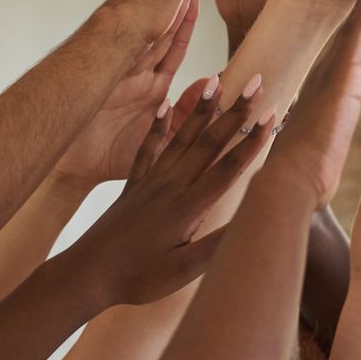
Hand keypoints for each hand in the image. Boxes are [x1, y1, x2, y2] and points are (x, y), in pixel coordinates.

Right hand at [56, 0, 200, 188]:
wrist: (71, 171)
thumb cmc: (111, 159)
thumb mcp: (160, 140)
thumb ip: (185, 115)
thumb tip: (210, 84)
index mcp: (151, 87)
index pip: (173, 46)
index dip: (183, 22)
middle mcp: (137, 74)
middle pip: (160, 29)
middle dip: (173, 1)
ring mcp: (122, 74)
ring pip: (148, 33)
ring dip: (165, 6)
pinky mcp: (111, 79)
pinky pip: (132, 47)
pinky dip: (146, 26)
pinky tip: (160, 4)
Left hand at [72, 79, 273, 306]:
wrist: (87, 274)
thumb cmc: (137, 279)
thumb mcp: (183, 271)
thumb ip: (217, 246)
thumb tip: (250, 222)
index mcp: (188, 207)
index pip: (228, 168)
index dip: (252, 141)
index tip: (273, 115)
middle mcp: (171, 186)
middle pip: (209, 143)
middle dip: (235, 112)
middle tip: (256, 83)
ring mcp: (150, 182)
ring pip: (181, 138)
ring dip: (201, 109)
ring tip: (216, 80)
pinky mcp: (133, 185)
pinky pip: (148, 148)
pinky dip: (158, 126)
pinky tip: (164, 105)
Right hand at [264, 0, 360, 207]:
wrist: (292, 177)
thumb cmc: (307, 168)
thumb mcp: (324, 141)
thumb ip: (327, 131)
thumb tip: (322, 142)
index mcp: (328, 81)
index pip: (352, 37)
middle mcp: (328, 66)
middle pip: (354, 19)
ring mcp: (333, 66)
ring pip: (358, 16)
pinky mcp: (341, 72)